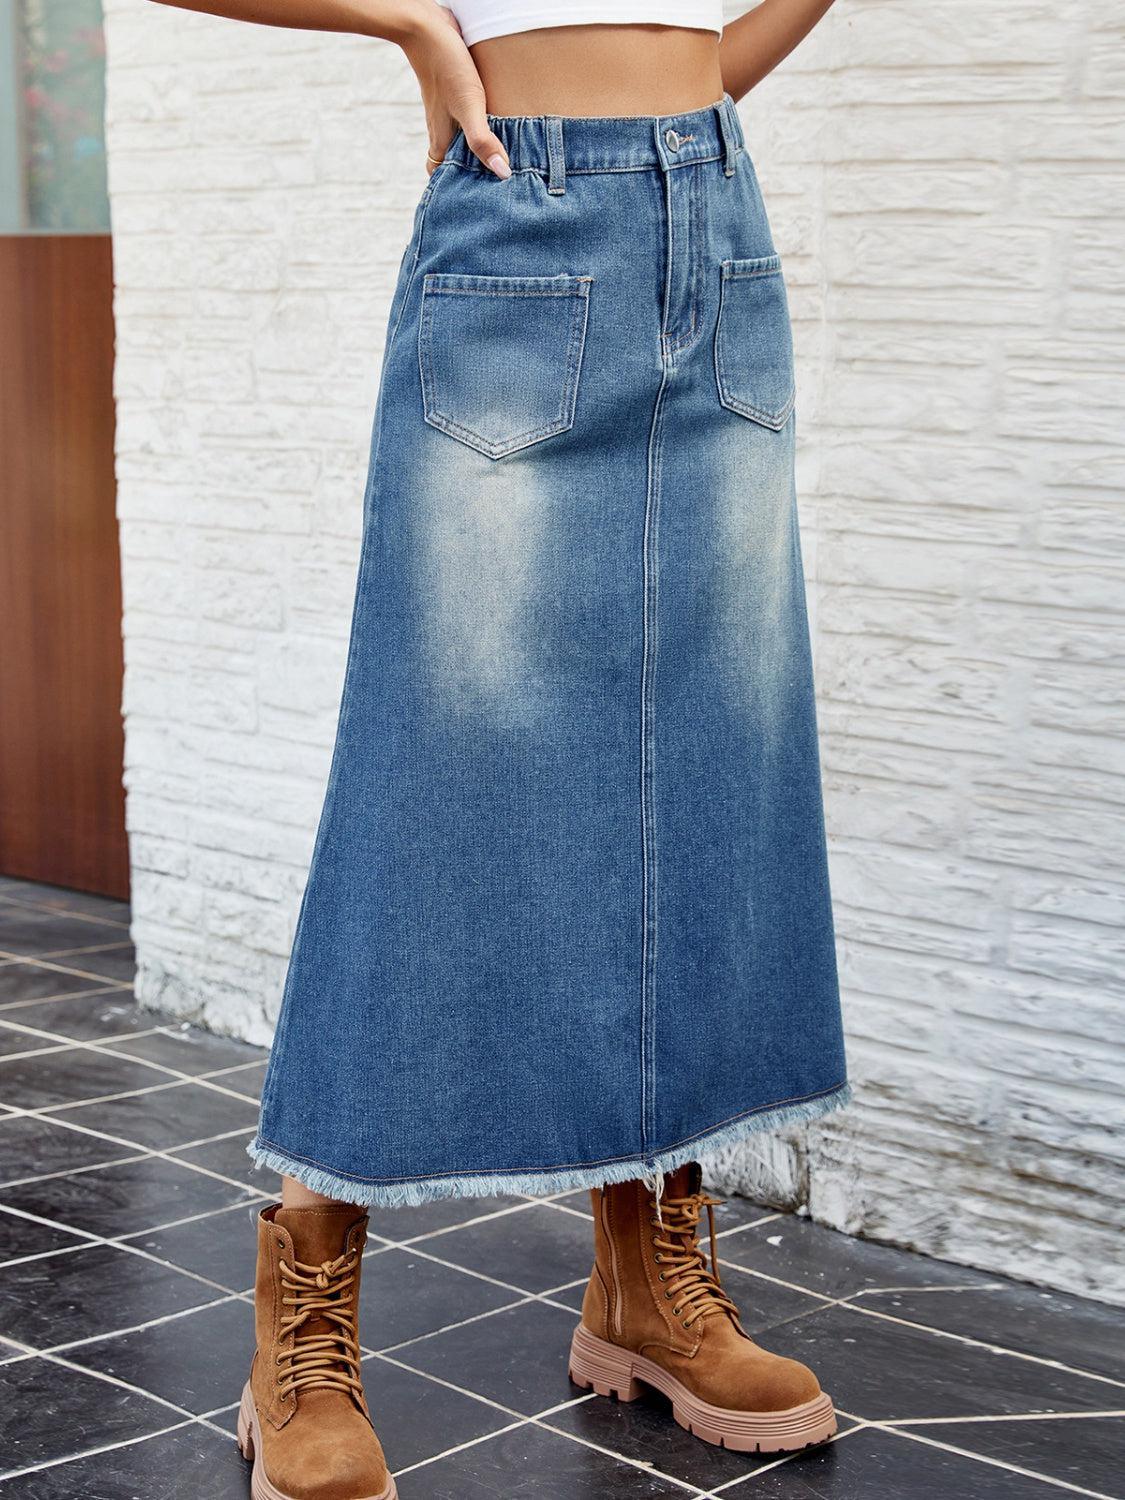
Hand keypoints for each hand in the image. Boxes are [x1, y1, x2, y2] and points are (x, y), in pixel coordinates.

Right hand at [401, 3, 511, 177]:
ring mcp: (447, 111)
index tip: (473, 198)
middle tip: (495, 182)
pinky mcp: (455, 94)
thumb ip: (482, 141)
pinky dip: (480, 126)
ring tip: (502, 157)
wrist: (428, 27)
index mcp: (441, 138)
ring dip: (476, 148)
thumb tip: (502, 173)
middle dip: (469, 172)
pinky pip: (466, 117)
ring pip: (459, 138)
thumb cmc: (447, 68)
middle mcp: (442, 128)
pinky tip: (497, 124)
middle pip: (452, 158)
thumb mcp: (469, 107)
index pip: (439, 173)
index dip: (452, 188)